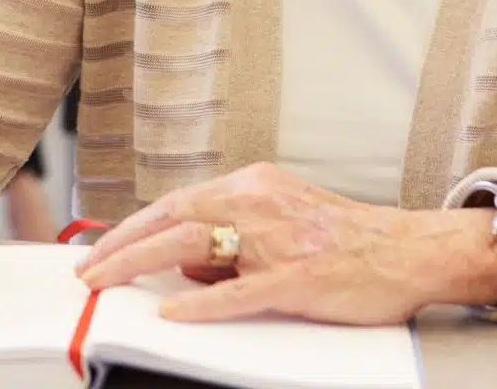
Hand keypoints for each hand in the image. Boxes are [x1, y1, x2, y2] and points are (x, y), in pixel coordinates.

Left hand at [76, 163, 496, 324]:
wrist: (411, 250)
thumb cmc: (347, 239)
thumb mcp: (283, 216)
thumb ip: (234, 233)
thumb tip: (185, 263)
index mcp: (253, 186)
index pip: (176, 202)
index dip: (132, 226)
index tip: (100, 247)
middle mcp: (259, 204)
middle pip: (172, 217)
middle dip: (120, 245)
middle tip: (86, 271)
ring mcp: (278, 241)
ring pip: (193, 246)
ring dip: (140, 264)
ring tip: (106, 284)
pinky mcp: (298, 278)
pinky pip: (239, 291)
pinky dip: (201, 301)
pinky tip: (172, 310)